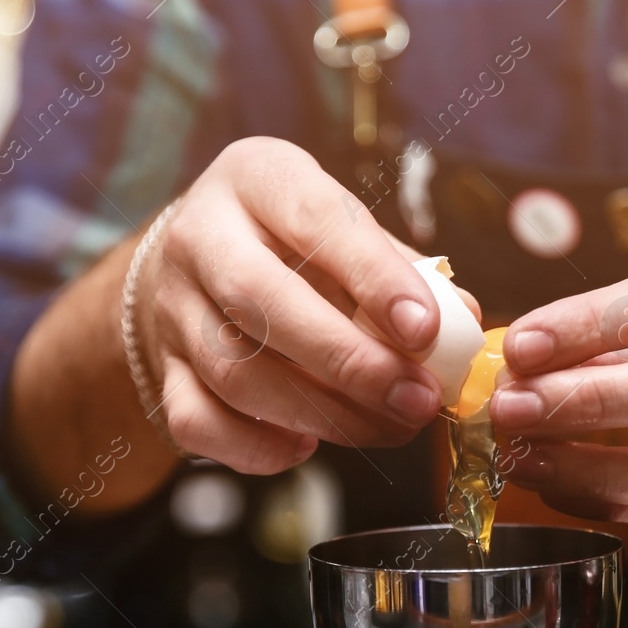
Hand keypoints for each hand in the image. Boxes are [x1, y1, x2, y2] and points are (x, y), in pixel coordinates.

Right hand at [136, 137, 445, 472]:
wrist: (191, 266)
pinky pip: (198, 423)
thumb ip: (405, 272)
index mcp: (257, 179)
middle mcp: (200, 237)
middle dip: (349, 362)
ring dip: (320, 413)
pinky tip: (306, 447)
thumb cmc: (292, 247)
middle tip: (415, 400)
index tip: (426, 332)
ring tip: (386, 427)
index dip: (374, 278)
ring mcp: (172, 309)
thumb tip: (465, 325)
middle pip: (261, 302)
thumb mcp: (344, 230)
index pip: (316, 220)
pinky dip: (256, 448)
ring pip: (235, 373)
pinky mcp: (161, 372)